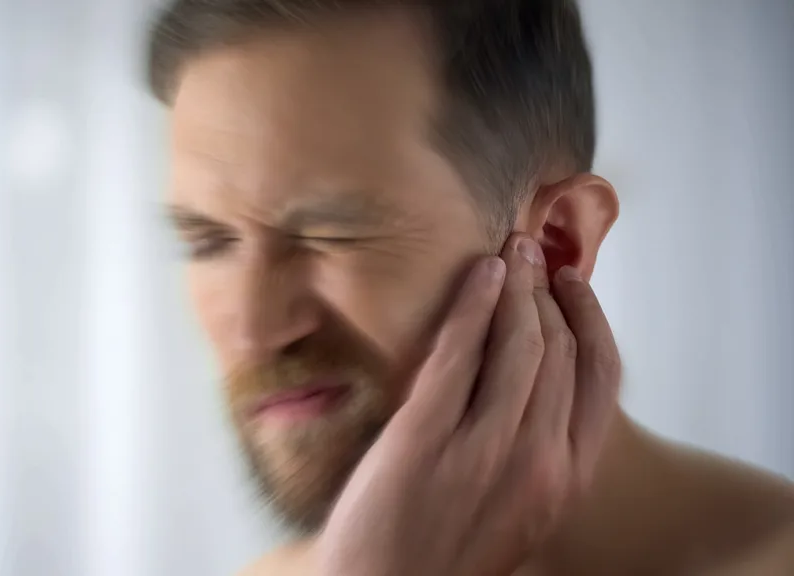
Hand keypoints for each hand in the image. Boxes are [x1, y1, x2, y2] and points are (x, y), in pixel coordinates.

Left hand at [313, 234, 621, 575]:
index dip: (591, 320)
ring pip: (517, 344)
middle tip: (533, 253)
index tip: (573, 286)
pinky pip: (456, 354)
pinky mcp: (422, 438)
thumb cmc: (447, 556)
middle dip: (548, 290)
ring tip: (509, 252)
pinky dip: (472, 304)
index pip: (600, 379)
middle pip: (558, 350)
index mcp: (565, 482)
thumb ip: (538, 456)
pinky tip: (478, 275)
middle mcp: (535, 462)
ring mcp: (479, 449)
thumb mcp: (519, 513)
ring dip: (516, 285)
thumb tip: (536, 387)